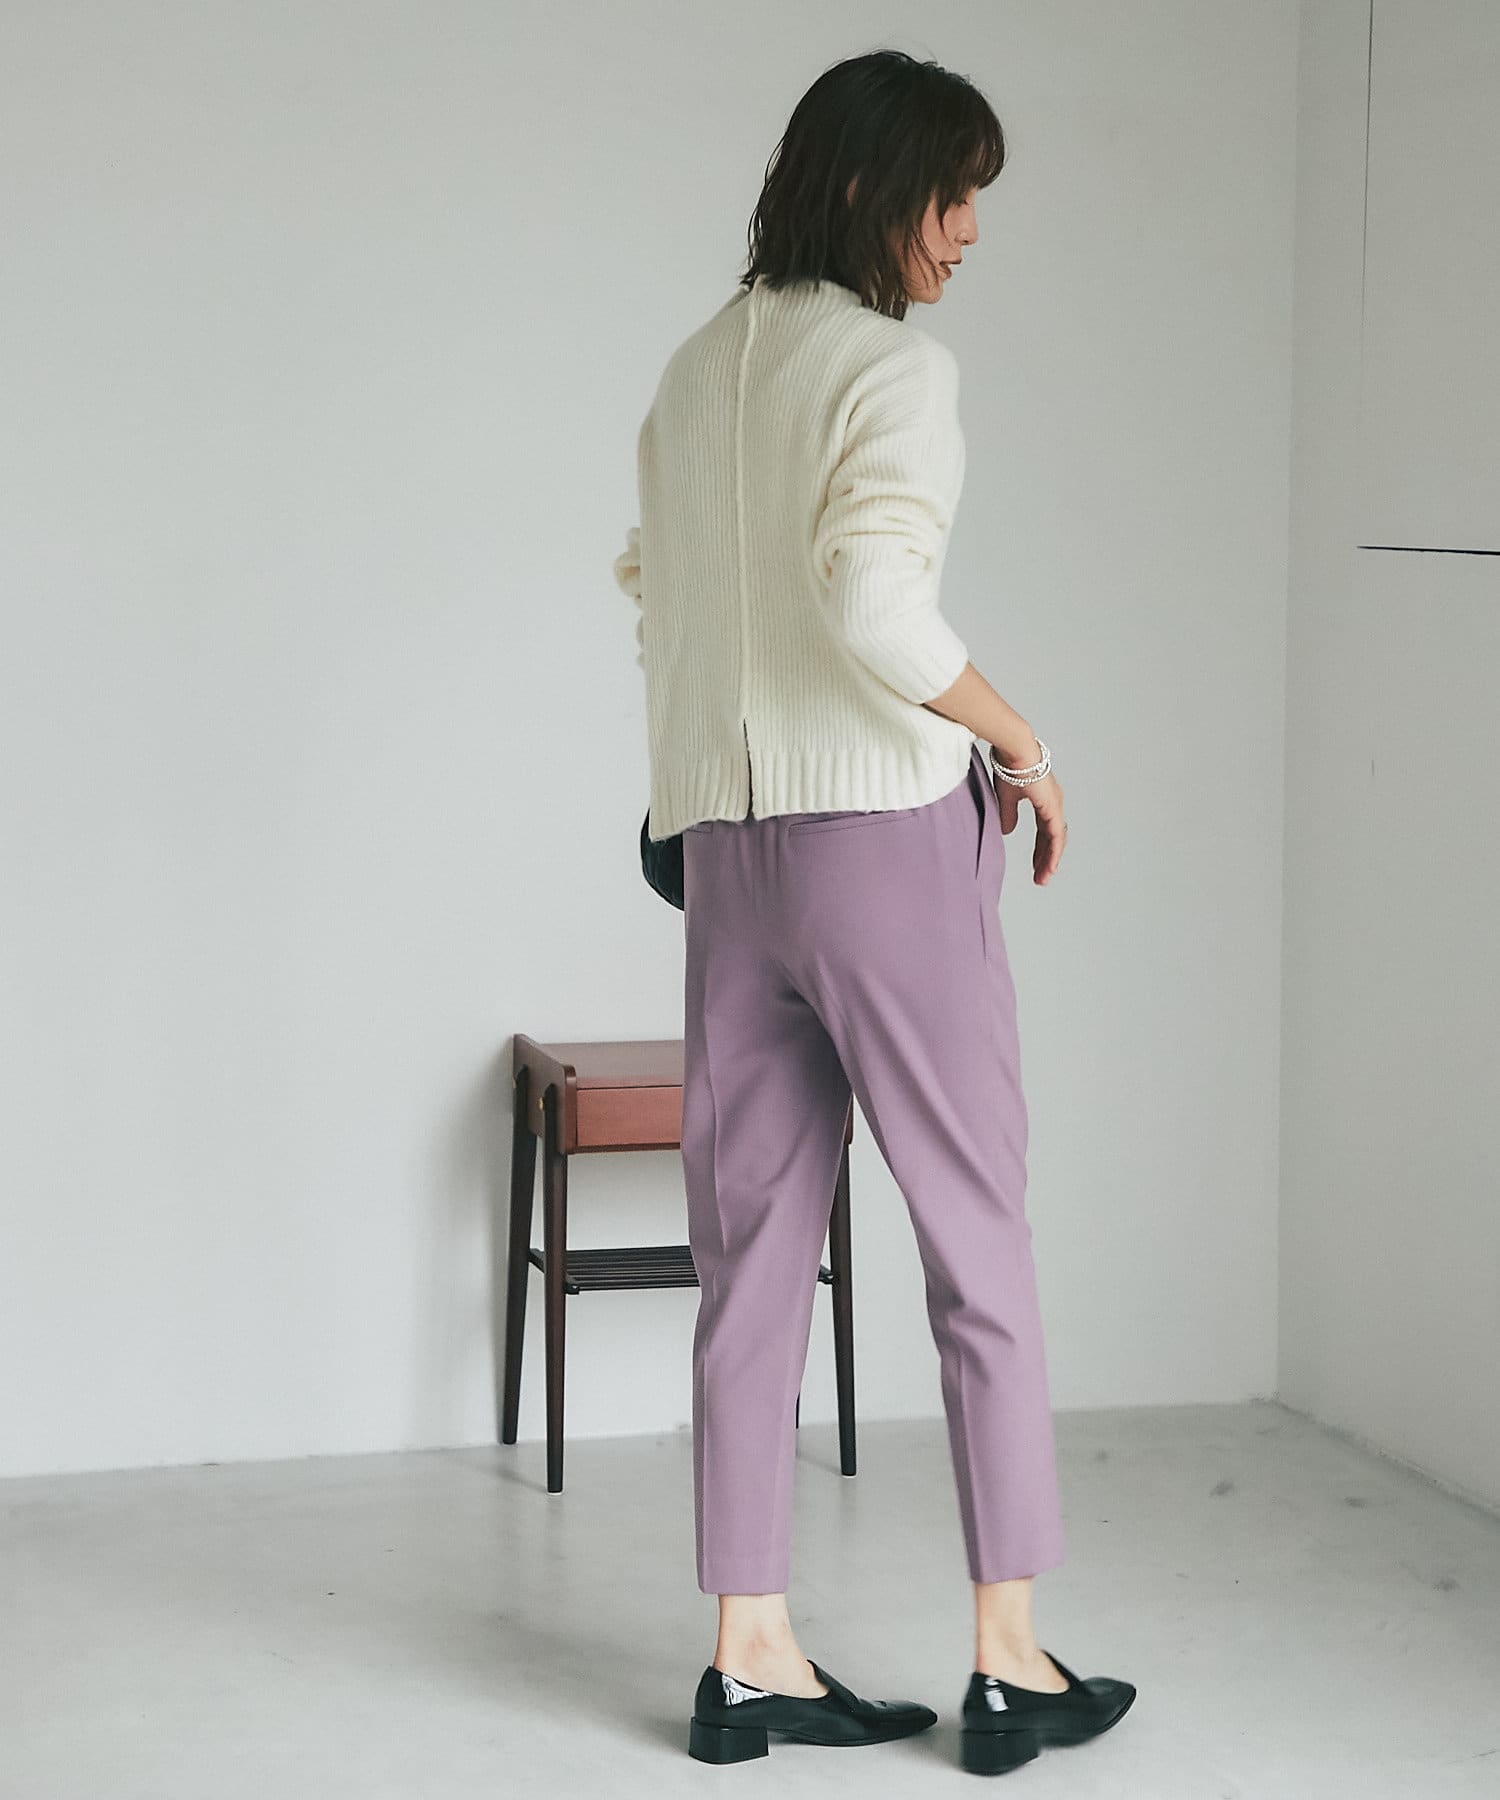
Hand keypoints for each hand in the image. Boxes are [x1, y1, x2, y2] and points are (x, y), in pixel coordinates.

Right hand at [993, 762, 1065, 886]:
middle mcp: (1053, 803)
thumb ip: (1008, 814)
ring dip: (1049, 861)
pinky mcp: (1053, 809)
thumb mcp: (1006, 797)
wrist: (1014, 751)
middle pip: (1052, 838)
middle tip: (1041, 877)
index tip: (1036, 864)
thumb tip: (1007, 830)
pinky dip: (1053, 854)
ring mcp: (1055, 806)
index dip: (1040, 848)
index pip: (1044, 830)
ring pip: (1056, 840)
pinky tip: (1049, 867)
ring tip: (1043, 879)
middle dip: (1045, 858)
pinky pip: (1056, 837)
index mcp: (1043, 799)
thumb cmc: (1008, 767)